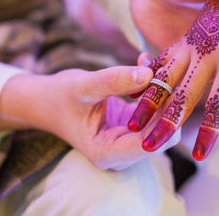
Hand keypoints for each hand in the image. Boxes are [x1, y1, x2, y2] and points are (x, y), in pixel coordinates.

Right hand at [0, 64, 178, 169]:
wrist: (47, 100)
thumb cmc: (59, 96)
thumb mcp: (83, 86)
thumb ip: (114, 81)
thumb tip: (149, 74)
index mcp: (107, 153)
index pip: (150, 144)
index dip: (164, 118)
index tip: (170, 89)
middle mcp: (120, 153)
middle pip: (160, 134)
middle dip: (165, 104)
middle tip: (165, 71)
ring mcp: (127, 141)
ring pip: (160, 121)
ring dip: (161, 94)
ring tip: (154, 64)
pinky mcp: (131, 126)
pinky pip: (152, 110)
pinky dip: (152, 90)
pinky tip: (146, 65)